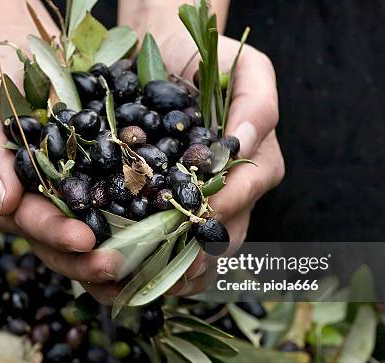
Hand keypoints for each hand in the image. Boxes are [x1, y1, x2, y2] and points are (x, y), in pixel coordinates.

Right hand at [0, 50, 121, 287]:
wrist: (21, 69)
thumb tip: (6, 202)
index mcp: (2, 204)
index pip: (31, 224)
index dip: (56, 234)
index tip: (84, 240)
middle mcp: (33, 214)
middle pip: (59, 249)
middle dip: (87, 263)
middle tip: (120, 265)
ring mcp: (61, 208)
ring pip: (85, 247)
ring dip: (113, 262)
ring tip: (142, 269)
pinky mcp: (89, 194)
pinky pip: (108, 219)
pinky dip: (129, 237)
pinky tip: (151, 250)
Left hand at [159, 32, 284, 296]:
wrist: (167, 56)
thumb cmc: (207, 58)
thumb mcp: (244, 66)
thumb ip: (257, 101)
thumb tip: (241, 141)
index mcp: (255, 164)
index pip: (244, 193)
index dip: (222, 207)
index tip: (192, 215)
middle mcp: (233, 192)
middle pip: (223, 235)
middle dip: (195, 257)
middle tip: (163, 274)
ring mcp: (203, 205)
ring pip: (197, 252)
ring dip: (171, 273)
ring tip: (139, 284)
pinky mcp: (170, 209)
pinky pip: (170, 248)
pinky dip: (152, 266)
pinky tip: (128, 276)